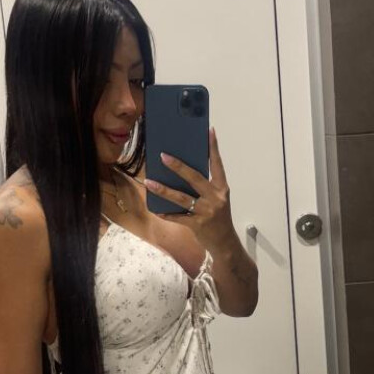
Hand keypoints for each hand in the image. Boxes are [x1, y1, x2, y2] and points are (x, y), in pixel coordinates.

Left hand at [144, 128, 234, 254]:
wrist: (225, 243)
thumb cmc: (218, 217)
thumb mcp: (217, 199)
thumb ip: (205, 186)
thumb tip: (183, 171)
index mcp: (222, 188)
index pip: (217, 165)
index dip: (213, 148)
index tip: (209, 131)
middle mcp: (216, 198)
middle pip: (195, 178)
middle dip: (178, 167)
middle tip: (163, 156)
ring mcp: (206, 212)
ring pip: (182, 198)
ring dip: (163, 189)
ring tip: (149, 182)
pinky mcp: (198, 225)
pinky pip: (178, 217)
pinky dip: (166, 213)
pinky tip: (156, 209)